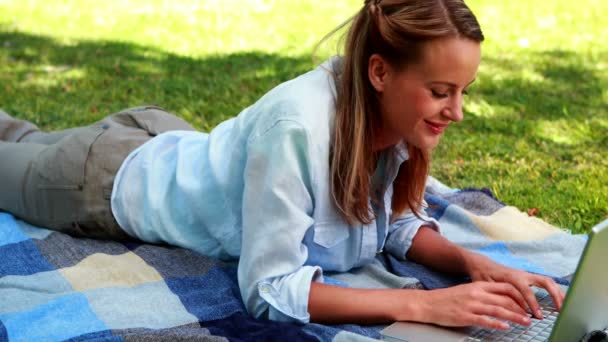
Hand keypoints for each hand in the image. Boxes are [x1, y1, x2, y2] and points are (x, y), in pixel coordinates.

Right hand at [417, 282, 531, 329]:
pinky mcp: (465, 316)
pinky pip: (485, 320)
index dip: (519, 297)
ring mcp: (471, 305)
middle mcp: (476, 294)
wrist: (428, 303)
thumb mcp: (467, 291)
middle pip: (504, 300)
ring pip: (498, 310)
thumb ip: (483, 294)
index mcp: (478, 286)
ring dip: (514, 317)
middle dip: (521, 309)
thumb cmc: (448, 299)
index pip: (504, 289)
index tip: (528, 304)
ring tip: (525, 323)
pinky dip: (497, 324)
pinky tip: (506, 327)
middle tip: (531, 317)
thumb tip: (499, 300)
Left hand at [464, 253, 565, 318]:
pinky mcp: (529, 277)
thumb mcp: (487, 287)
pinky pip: (545, 282)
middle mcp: (523, 274)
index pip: (527, 291)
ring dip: (558, 292)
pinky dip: (554, 290)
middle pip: (545, 281)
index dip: (533, 304)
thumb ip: (501, 296)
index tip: (538, 316)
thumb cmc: (483, 276)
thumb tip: (514, 308)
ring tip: (564, 306)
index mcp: (512, 276)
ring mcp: (527, 275)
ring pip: (548, 281)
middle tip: (561, 309)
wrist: (481, 264)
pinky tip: (559, 300)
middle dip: (555, 295)